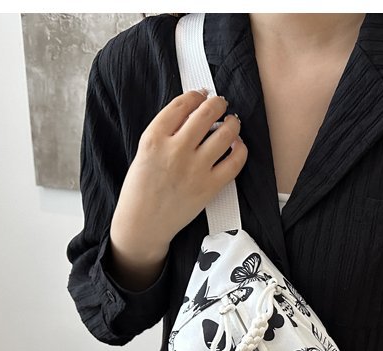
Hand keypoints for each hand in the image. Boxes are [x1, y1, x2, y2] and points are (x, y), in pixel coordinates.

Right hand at [110, 89, 246, 262]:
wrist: (143, 223)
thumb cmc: (142, 188)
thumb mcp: (144, 151)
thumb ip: (165, 132)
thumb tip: (193, 112)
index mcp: (154, 138)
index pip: (182, 104)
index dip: (196, 95)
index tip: (201, 95)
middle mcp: (176, 150)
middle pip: (206, 114)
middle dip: (218, 103)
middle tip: (221, 104)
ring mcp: (194, 169)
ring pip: (225, 134)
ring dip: (232, 123)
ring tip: (232, 122)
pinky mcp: (209, 187)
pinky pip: (235, 162)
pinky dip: (240, 149)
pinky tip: (238, 146)